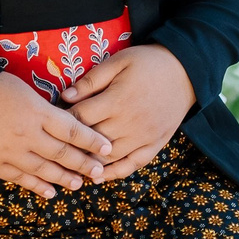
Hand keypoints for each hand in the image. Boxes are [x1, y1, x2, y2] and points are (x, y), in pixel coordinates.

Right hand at [0, 72, 114, 198]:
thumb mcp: (22, 88)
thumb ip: (42, 107)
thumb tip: (61, 119)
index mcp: (36, 112)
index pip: (72, 129)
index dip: (91, 140)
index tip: (107, 148)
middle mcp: (28, 135)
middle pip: (62, 152)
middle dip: (83, 163)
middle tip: (99, 172)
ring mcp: (10, 152)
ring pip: (44, 169)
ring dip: (64, 178)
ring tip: (79, 184)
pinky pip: (20, 178)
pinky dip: (37, 186)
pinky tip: (49, 192)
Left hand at [59, 45, 194, 181]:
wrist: (187, 71)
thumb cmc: (148, 62)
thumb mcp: (119, 61)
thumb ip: (92, 80)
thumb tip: (66, 97)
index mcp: (117, 100)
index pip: (81, 118)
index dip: (63, 121)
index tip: (52, 122)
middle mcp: (129, 123)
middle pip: (92, 141)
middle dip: (72, 145)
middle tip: (55, 147)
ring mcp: (143, 137)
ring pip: (109, 158)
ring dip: (88, 164)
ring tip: (71, 165)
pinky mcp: (155, 145)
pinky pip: (132, 165)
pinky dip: (114, 173)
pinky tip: (99, 177)